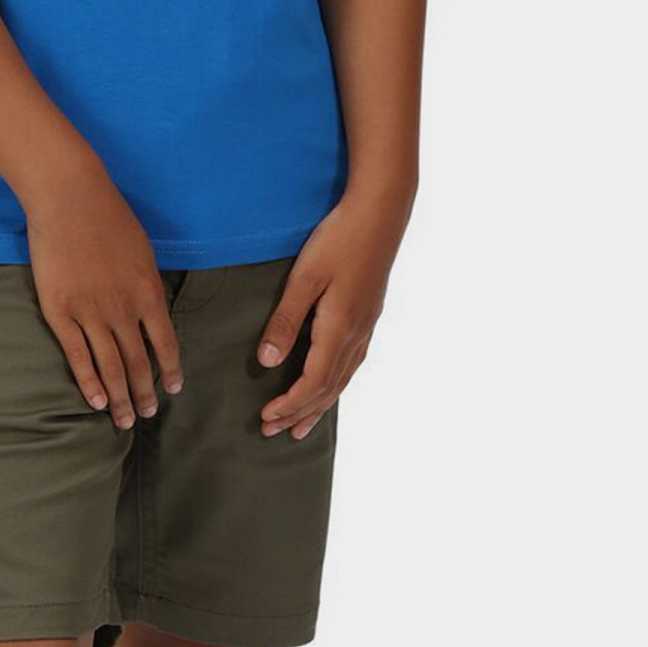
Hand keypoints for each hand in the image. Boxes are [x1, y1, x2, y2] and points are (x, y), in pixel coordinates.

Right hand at [23, 156, 184, 429]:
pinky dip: (89, 382)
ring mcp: (91, 313)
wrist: (69, 198)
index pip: (165, 343)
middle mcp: (123, 309)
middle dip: (145, 393)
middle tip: (147, 415)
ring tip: (125, 420)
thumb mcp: (143, 251)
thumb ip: (147, 285)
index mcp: (148, 292)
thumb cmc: (109, 216)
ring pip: (110, 366)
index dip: (170, 370)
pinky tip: (96, 403)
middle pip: (138, 362)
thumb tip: (151, 310)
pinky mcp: (60, 312)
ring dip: (120, 398)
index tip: (173, 389)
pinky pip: (77, 356)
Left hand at [254, 189, 405, 438]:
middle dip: (299, 413)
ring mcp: (367, 326)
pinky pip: (352, 364)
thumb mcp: (305, 277)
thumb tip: (266, 362)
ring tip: (302, 426)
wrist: (381, 213)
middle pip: (328, 388)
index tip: (266, 418)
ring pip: (343, 379)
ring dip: (320, 405)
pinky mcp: (369, 316)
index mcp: (339, 328)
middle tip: (273, 433)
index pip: (313, 382)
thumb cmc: (338, 239)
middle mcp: (357, 334)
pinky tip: (330, 387)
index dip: (289, 404)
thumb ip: (286, 320)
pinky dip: (336, 385)